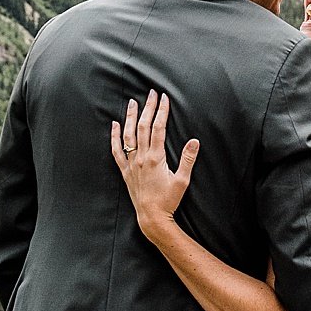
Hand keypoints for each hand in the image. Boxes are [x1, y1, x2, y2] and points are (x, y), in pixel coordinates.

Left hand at [111, 90, 198, 234]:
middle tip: (151, 93)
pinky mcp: (125, 171)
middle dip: (148, 108)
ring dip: (131, 117)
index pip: (158, 128)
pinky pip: (117, 151)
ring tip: (133, 102)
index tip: (164, 98)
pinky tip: (115, 125)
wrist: (151, 217)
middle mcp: (141, 158)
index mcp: (156, 158)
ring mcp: (131, 163)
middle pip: (143, 127)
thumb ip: (188, 160)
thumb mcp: (182, 181)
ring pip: (129, 135)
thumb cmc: (168, 200)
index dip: (161, 111)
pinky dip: (115, 137)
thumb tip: (195, 141)